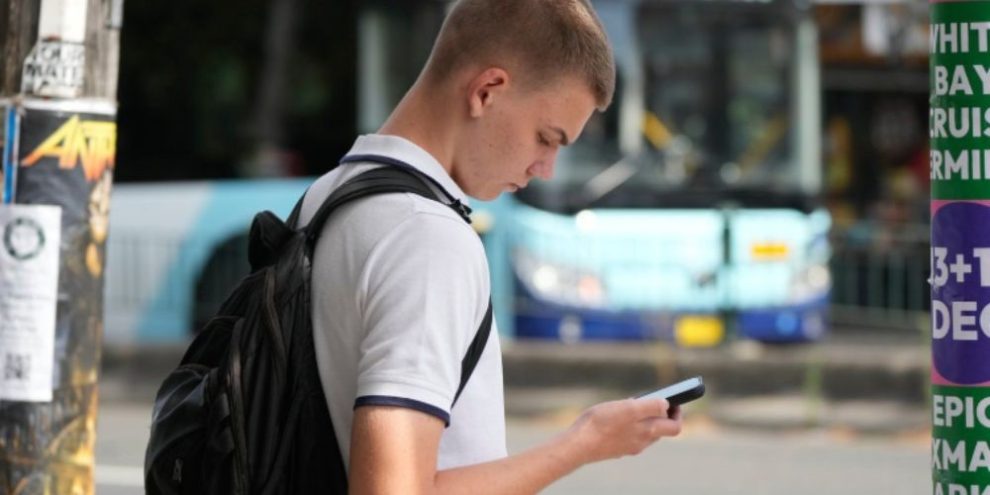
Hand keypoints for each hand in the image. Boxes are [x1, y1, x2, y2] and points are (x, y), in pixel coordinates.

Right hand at [566, 398, 682, 464]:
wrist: (578, 443)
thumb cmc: (602, 424)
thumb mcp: (629, 408)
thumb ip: (651, 406)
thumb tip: (666, 405)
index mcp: (649, 431)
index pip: (674, 427)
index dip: (677, 413)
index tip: (674, 402)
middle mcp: (642, 442)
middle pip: (660, 429)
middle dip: (660, 413)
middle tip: (651, 400)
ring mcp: (629, 446)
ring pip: (645, 432)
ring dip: (644, 418)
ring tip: (632, 405)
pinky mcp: (616, 447)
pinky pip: (630, 435)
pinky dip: (630, 425)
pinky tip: (617, 416)